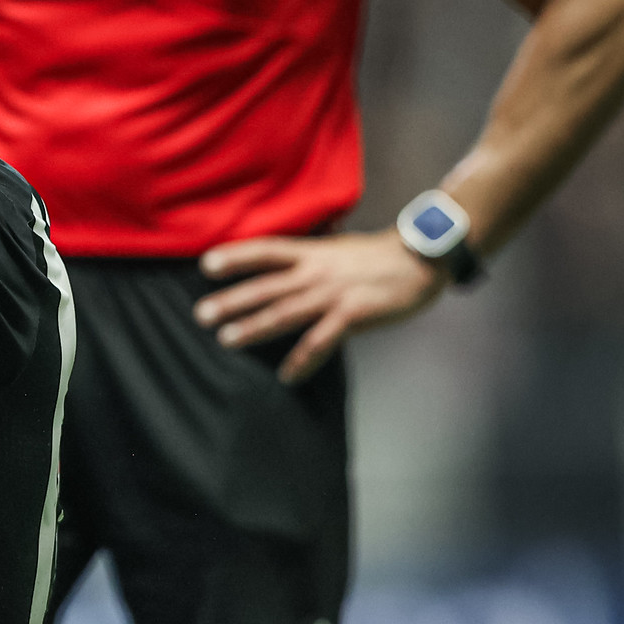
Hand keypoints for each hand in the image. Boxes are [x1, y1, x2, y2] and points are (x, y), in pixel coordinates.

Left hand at [193, 230, 444, 383]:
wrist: (422, 259)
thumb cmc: (376, 256)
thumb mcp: (335, 247)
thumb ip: (305, 256)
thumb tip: (274, 262)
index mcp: (312, 251)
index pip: (267, 251)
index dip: (236, 256)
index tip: (205, 265)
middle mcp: (317, 271)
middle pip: (267, 286)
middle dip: (233, 300)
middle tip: (201, 315)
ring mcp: (335, 293)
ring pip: (287, 312)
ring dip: (255, 327)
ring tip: (226, 339)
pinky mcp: (354, 314)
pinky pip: (322, 341)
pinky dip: (303, 360)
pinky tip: (286, 376)